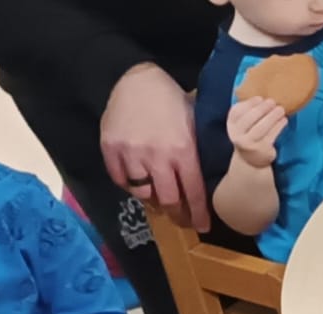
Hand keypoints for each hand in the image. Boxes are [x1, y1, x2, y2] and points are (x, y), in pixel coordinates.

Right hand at [100, 63, 208, 232]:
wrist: (135, 78)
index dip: (199, 215)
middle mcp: (157, 156)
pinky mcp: (110, 148)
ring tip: (159, 200)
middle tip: (182, 219)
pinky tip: (139, 184)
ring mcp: (131, 153)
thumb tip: (211, 182)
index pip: (194, 193)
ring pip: (143, 194)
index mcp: (183, 151)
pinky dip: (130, 186)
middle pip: (168, 200)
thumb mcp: (194, 125)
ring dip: (153, 200)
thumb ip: (199, 154)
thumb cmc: (171, 101)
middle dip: (178, 214)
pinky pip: (120, 180)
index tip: (202, 226)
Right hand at [226, 98, 289, 168]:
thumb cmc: (249, 134)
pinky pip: (271, 136)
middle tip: (273, 101)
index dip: (249, 104)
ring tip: (281, 109)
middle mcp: (237, 135)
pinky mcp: (261, 150)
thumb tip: (261, 96)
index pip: (237, 112)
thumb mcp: (243, 123)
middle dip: (262, 109)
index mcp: (231, 125)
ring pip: (261, 127)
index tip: (260, 98)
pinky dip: (278, 126)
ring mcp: (249, 144)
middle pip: (250, 118)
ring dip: (272, 117)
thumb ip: (247, 111)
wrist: (251, 159)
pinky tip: (284, 120)